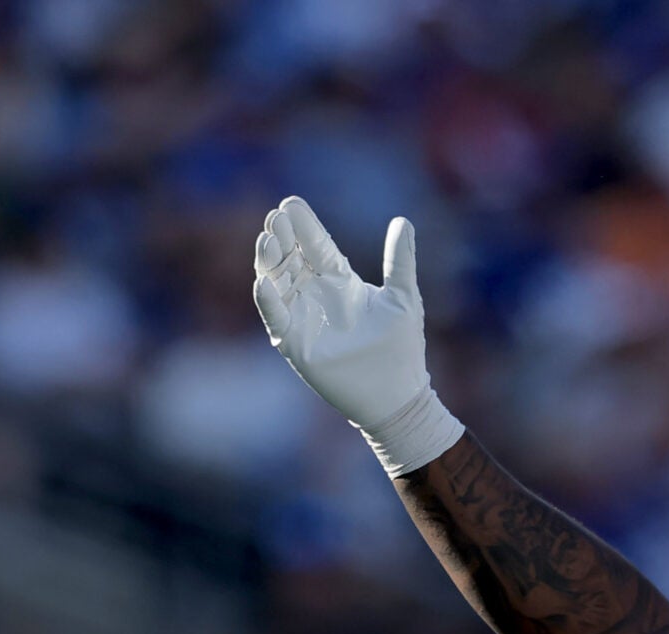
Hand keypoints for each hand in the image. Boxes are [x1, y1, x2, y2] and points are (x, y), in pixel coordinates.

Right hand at [252, 195, 462, 476]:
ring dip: (270, 262)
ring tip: (268, 241)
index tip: (290, 203)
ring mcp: (303, 318)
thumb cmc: (401, 347)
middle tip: (277, 217)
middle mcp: (316, 295)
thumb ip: (400, 260)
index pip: (316, 246)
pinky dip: (269, 301)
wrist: (398, 394)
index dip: (304, 226)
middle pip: (292, 259)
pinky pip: (277, 318)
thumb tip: (403, 221)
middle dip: (283, 238)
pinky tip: (264, 282)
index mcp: (340, 281)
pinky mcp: (296, 344)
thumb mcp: (404, 297)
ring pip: (278, 282)